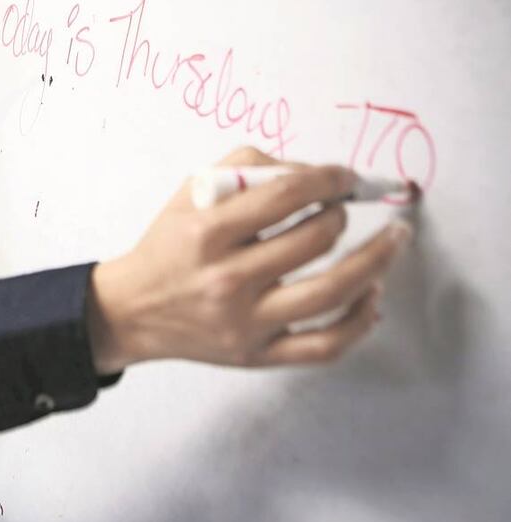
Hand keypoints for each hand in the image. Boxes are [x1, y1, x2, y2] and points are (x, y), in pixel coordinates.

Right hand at [87, 147, 411, 373]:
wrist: (131, 311)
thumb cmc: (167, 249)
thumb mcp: (189, 194)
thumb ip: (246, 166)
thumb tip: (310, 171)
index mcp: (207, 234)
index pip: (286, 194)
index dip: (329, 178)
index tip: (344, 176)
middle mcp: (227, 279)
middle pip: (315, 239)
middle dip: (342, 214)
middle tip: (344, 208)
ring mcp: (245, 322)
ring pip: (331, 292)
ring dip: (375, 261)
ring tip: (391, 242)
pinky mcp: (257, 355)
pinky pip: (325, 345)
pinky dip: (360, 320)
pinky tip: (372, 295)